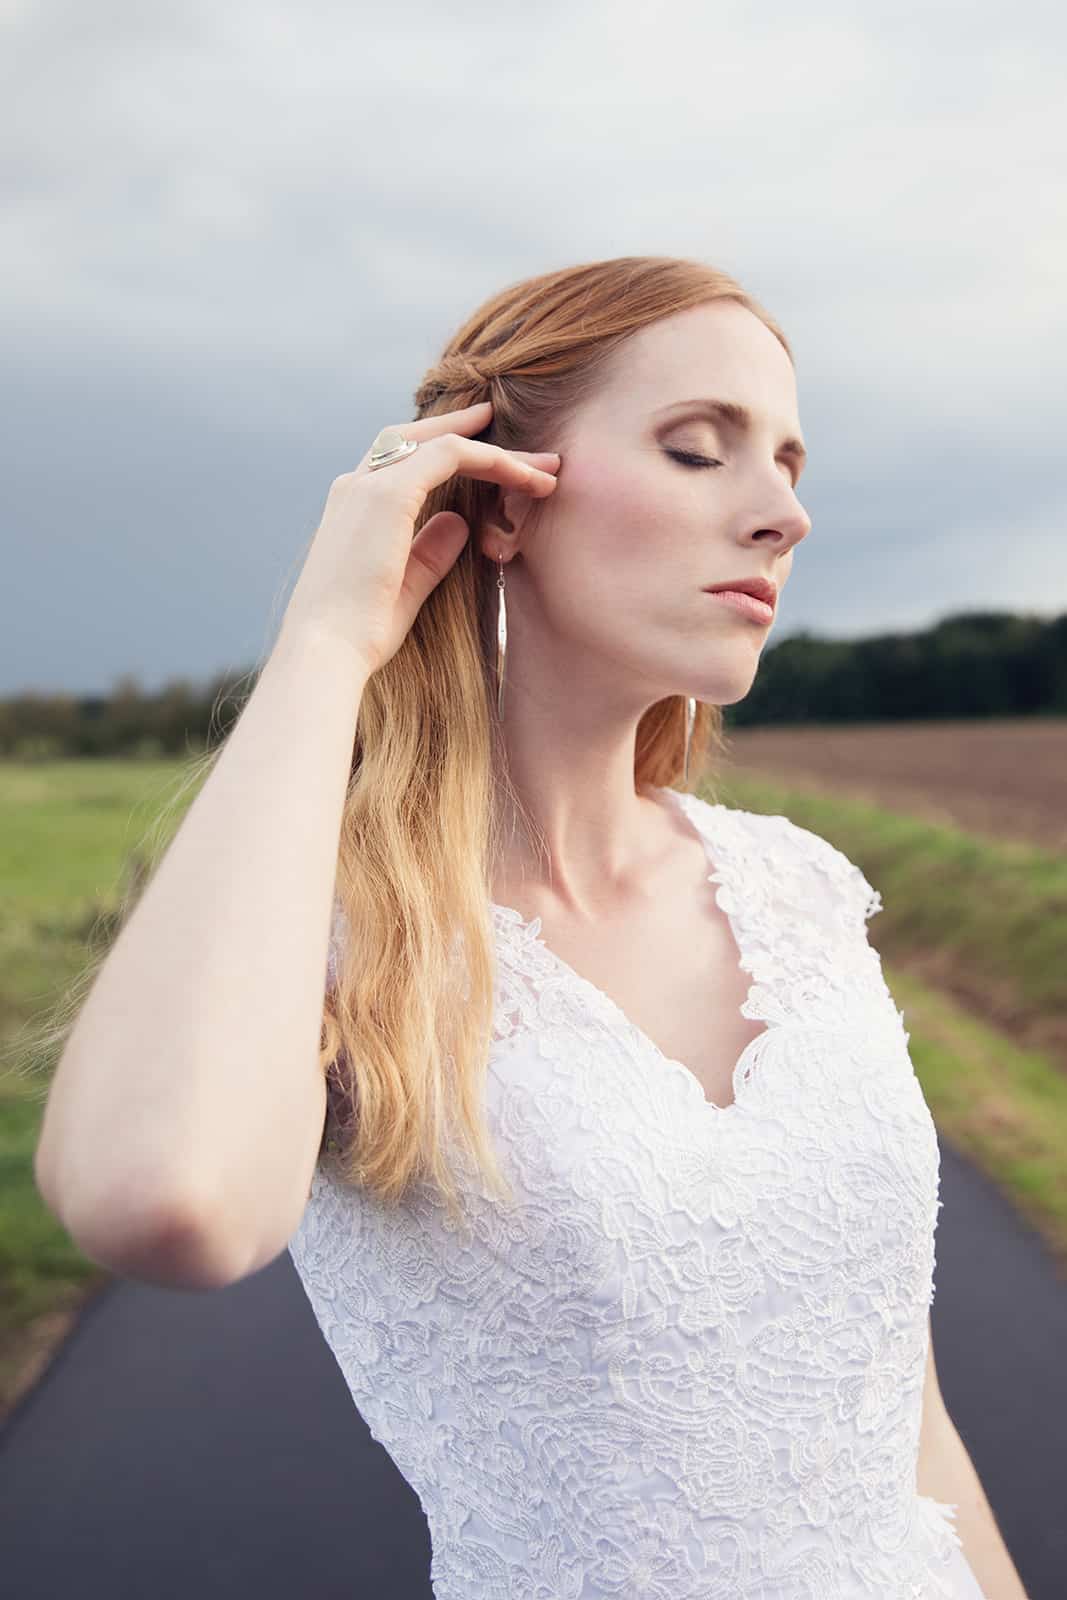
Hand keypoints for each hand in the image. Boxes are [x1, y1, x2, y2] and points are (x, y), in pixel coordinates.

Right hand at [281, 400, 558, 677]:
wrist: (326, 651)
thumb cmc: (358, 634)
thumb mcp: (405, 588)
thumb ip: (430, 552)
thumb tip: (460, 522)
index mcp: (353, 507)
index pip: (402, 460)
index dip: (447, 451)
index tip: (492, 460)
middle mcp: (356, 485)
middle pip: (417, 437)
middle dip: (468, 432)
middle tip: (517, 438)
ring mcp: (369, 485)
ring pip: (441, 442)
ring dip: (495, 450)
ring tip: (543, 464)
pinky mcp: (389, 494)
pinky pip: (450, 456)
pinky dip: (490, 459)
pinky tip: (524, 476)